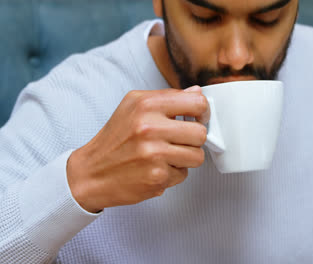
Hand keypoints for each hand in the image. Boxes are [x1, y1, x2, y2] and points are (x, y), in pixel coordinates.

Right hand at [66, 86, 208, 212]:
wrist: (91, 173)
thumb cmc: (114, 139)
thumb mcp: (133, 106)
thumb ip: (167, 98)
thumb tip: (197, 92)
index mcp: (147, 104)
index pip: (198, 102)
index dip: (202, 112)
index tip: (197, 118)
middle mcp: (150, 127)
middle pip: (201, 133)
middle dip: (193, 139)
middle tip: (179, 141)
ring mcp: (154, 154)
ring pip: (197, 156)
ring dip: (186, 158)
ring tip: (167, 155)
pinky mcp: (157, 177)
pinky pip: (184, 174)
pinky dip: (173, 174)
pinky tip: (156, 168)